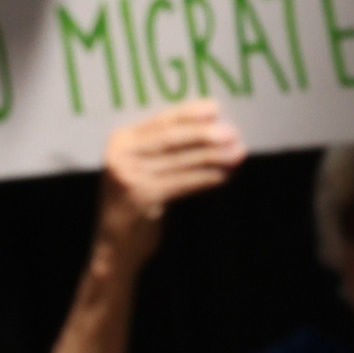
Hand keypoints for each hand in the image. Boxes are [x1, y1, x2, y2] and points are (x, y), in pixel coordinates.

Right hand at [98, 103, 244, 253]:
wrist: (116, 244)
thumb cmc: (138, 201)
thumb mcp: (143, 168)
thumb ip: (166, 148)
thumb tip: (212, 126)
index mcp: (120, 140)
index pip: (160, 121)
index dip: (189, 113)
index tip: (215, 108)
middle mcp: (120, 155)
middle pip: (171, 138)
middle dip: (205, 135)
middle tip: (233, 133)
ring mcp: (128, 176)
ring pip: (181, 161)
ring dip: (213, 157)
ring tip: (238, 154)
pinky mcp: (141, 198)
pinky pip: (183, 183)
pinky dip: (207, 178)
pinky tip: (225, 176)